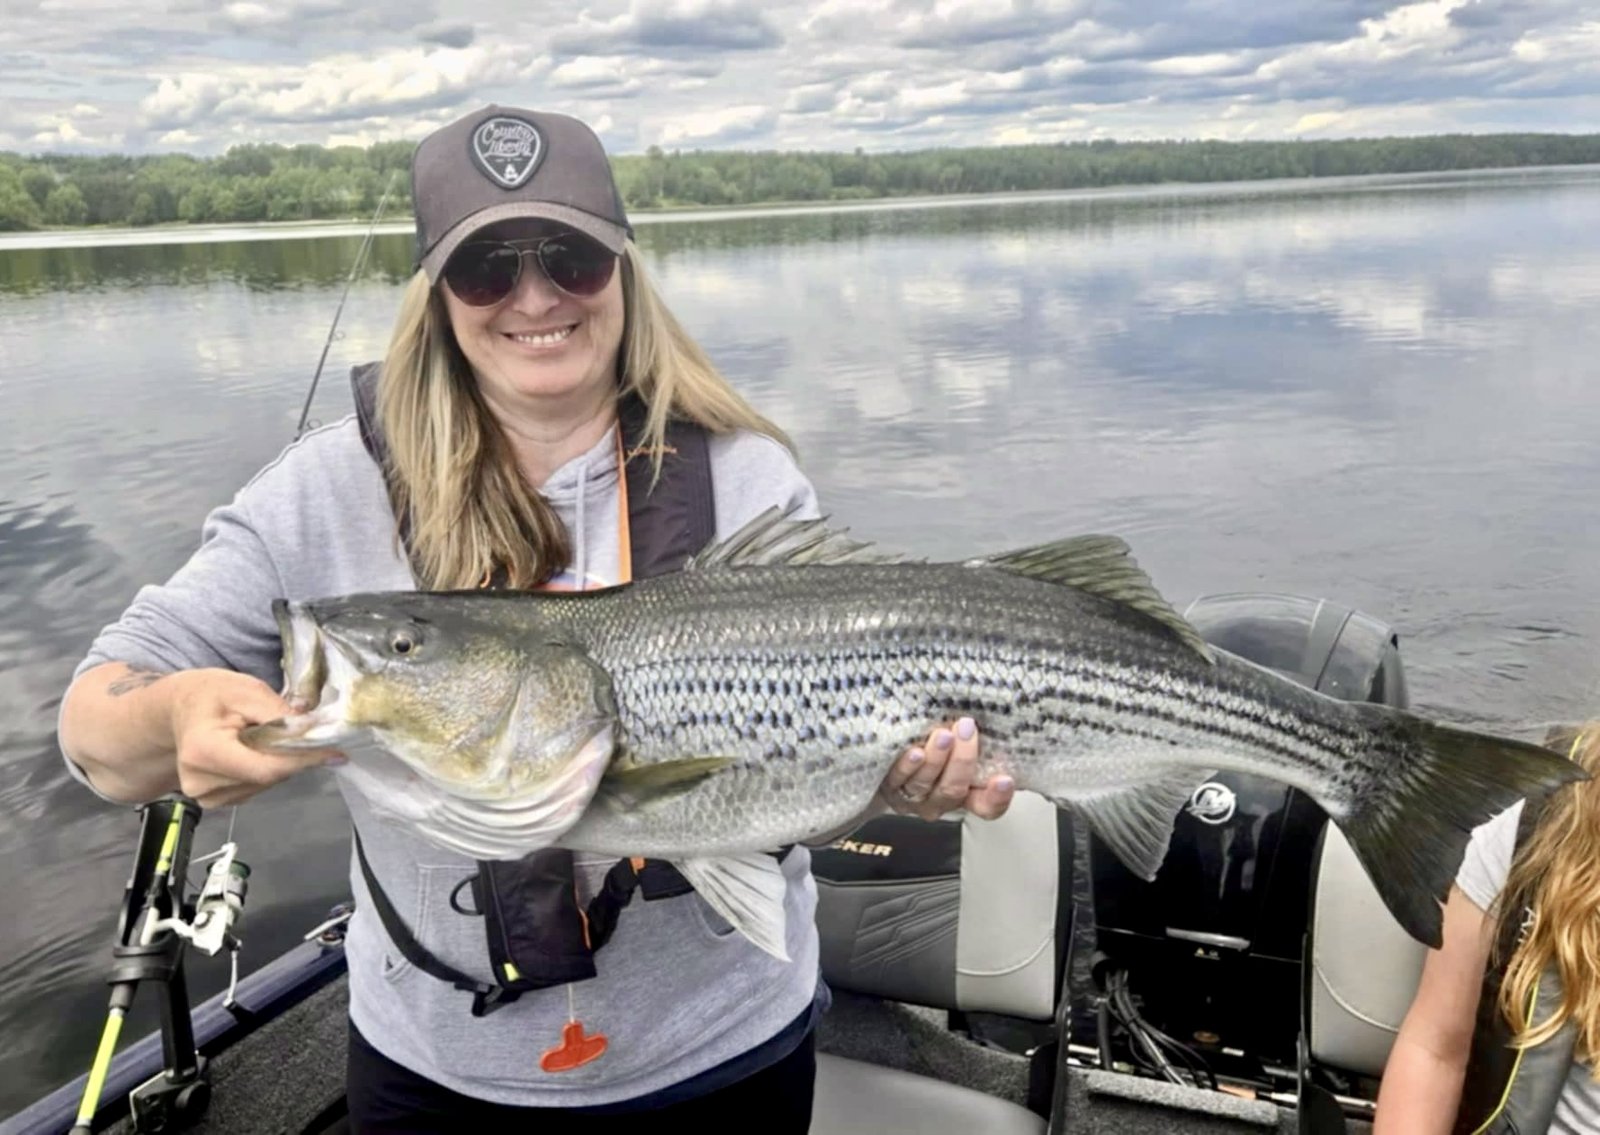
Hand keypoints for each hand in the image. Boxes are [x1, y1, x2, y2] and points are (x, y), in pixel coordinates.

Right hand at [168, 669, 343, 808]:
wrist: (180, 710)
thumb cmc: (213, 695)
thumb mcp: (247, 690)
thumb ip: (280, 713)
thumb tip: (315, 731)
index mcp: (203, 751)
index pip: (265, 768)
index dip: (303, 760)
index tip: (336, 752)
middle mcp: (199, 781)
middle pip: (268, 777)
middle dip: (293, 757)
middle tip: (307, 734)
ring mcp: (205, 796)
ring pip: (265, 784)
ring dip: (279, 763)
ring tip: (267, 736)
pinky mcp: (214, 801)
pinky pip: (256, 788)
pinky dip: (266, 769)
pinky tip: (255, 751)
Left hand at [877, 717, 1014, 821]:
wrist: (890, 754)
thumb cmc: (935, 742)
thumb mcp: (960, 742)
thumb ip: (974, 739)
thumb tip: (991, 713)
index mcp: (966, 794)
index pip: (987, 806)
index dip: (998, 798)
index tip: (1005, 779)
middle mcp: (940, 800)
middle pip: (954, 790)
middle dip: (962, 761)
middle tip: (967, 730)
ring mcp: (913, 797)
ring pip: (926, 784)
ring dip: (936, 760)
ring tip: (943, 736)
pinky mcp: (889, 787)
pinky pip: (899, 779)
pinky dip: (908, 766)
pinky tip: (915, 752)